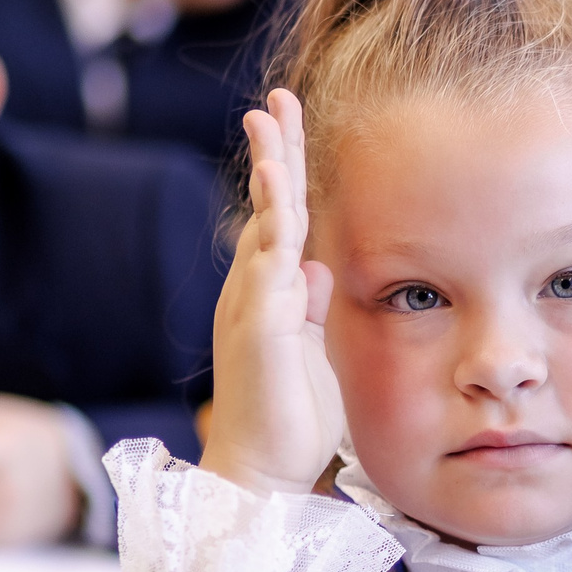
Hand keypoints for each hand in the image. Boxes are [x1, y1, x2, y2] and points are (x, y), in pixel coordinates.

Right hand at [202, 89, 344, 497]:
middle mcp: (255, 291)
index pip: (283, 221)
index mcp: (271, 294)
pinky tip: (276, 183)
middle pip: (270, 207)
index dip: (287, 173)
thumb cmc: (288, 421)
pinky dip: (272, 219)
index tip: (287, 124)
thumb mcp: (311, 351)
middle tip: (275, 98)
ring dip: (271, 170)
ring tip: (271, 118)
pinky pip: (268, 261)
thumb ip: (309, 308)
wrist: (261, 473)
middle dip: (274, 149)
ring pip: (266, 223)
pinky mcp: (260, 324)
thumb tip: (317, 268)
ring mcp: (254, 304)